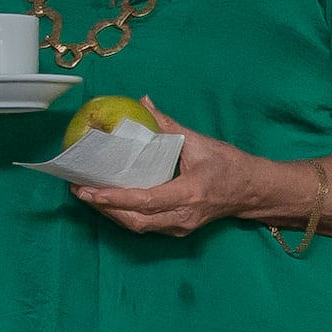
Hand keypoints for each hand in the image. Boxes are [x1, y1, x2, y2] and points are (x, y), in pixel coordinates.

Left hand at [70, 100, 296, 239]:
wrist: (252, 192)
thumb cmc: (230, 165)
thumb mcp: (200, 141)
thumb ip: (168, 124)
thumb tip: (143, 102)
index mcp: (189, 193)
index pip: (146, 200)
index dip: (115, 197)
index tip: (90, 189)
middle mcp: (182, 216)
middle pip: (135, 220)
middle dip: (104, 207)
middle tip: (79, 188)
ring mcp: (179, 227)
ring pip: (138, 226)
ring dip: (111, 212)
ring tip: (87, 193)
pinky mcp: (176, 229)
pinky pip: (145, 225)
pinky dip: (124, 213)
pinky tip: (109, 199)